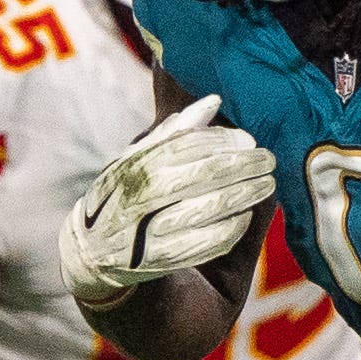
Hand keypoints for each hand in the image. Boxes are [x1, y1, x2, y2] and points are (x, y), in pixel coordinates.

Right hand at [61, 95, 275, 305]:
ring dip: (246, 196)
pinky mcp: (164, 258)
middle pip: (208, 174)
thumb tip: (214, 100)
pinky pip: (209, 242)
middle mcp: (146, 193)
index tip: (250, 140)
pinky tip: (245, 216)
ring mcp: (153, 227)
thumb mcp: (137, 157)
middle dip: (245, 166)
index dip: (227, 141)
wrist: (92, 249)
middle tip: (269, 161)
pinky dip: (232, 228)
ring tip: (266, 185)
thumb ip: (176, 131)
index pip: (192, 145)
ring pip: (213, 208)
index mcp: (140, 163)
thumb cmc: (124, 193)